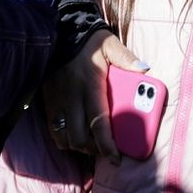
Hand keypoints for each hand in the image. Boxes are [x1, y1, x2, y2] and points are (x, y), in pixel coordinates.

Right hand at [41, 29, 147, 162]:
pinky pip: (54, 131)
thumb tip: (145, 70)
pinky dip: (65, 139)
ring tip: (93, 145)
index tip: (116, 158)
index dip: (107, 145)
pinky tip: (77, 136)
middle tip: (106, 150)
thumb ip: (127, 58)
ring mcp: (57, 102)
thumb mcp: (110, 45)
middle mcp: (71, 98)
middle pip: (79, 138)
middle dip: (94, 150)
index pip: (98, 123)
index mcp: (90, 85)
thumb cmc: (90, 41)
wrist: (60, 33)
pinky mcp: (48, 102)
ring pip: (64, 138)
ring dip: (79, 146)